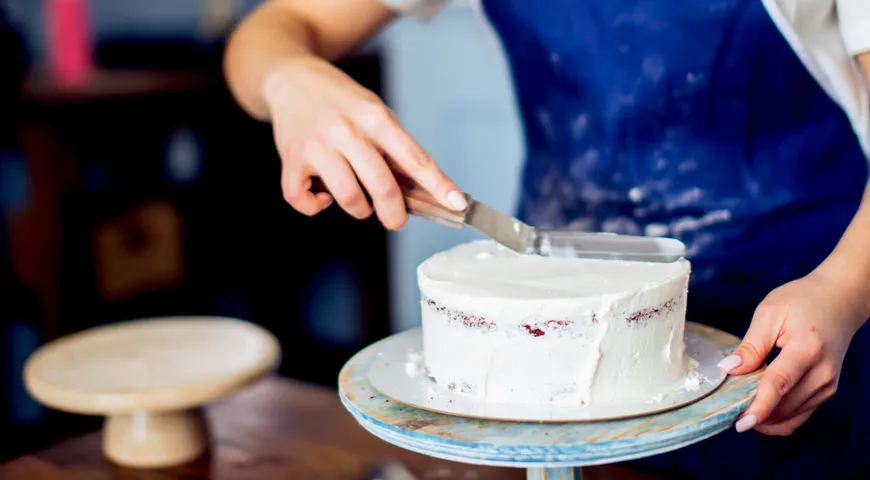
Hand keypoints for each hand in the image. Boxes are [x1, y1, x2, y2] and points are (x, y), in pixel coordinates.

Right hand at [262, 58, 466, 228]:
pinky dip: (315, 207)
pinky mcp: (291, 159)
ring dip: (359, 210)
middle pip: (383, 187)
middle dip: (394, 214)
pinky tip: (322, 196)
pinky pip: (303, 200)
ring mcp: (317, 145)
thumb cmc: (343, 104)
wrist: (293, 81)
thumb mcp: (375, 114)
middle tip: (395, 220)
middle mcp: (347, 131)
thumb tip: (421, 192)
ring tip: (360, 201)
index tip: (456, 205)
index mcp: (376, 118)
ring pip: (348, 198)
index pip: (415, 159)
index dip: (438, 186)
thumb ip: (394, 149)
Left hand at [719, 269, 864, 434]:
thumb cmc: (801, 301)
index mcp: (806, 348)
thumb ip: (750, 345)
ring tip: (742, 407)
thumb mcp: (769, 314)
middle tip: (729, 409)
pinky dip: (780, 417)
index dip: (759, 407)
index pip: (779, 384)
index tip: (741, 423)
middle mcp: (822, 371)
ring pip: (793, 415)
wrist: (838, 300)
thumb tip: (728, 370)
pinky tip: (761, 411)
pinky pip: (802, 414)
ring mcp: (828, 384)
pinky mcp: (827, 390)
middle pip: (785, 405)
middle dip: (756, 413)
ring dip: (767, 418)